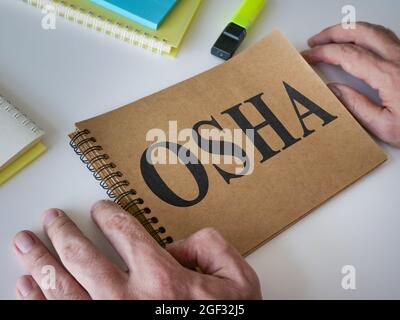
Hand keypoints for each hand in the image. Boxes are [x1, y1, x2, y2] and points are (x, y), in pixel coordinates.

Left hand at [12, 200, 261, 299]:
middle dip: (62, 231)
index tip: (101, 209)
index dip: (109, 214)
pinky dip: (38, 301)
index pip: (124, 232)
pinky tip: (27, 288)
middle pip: (82, 255)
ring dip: (39, 261)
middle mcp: (128, 298)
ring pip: (61, 286)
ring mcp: (108, 319)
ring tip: (26, 244)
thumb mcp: (237, 278)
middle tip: (52, 218)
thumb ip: (210, 246)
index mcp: (162, 277)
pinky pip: (60, 316)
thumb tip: (178, 244)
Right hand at [303, 22, 399, 147]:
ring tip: (331, 38)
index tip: (308, 56)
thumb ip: (354, 106)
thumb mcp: (383, 126)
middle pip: (360, 33)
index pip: (348, 54)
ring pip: (374, 30)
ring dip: (349, 30)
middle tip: (315, 41)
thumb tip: (332, 90)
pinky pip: (385, 36)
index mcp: (389, 76)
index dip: (324, 53)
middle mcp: (399, 59)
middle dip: (333, 33)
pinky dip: (365, 34)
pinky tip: (358, 42)